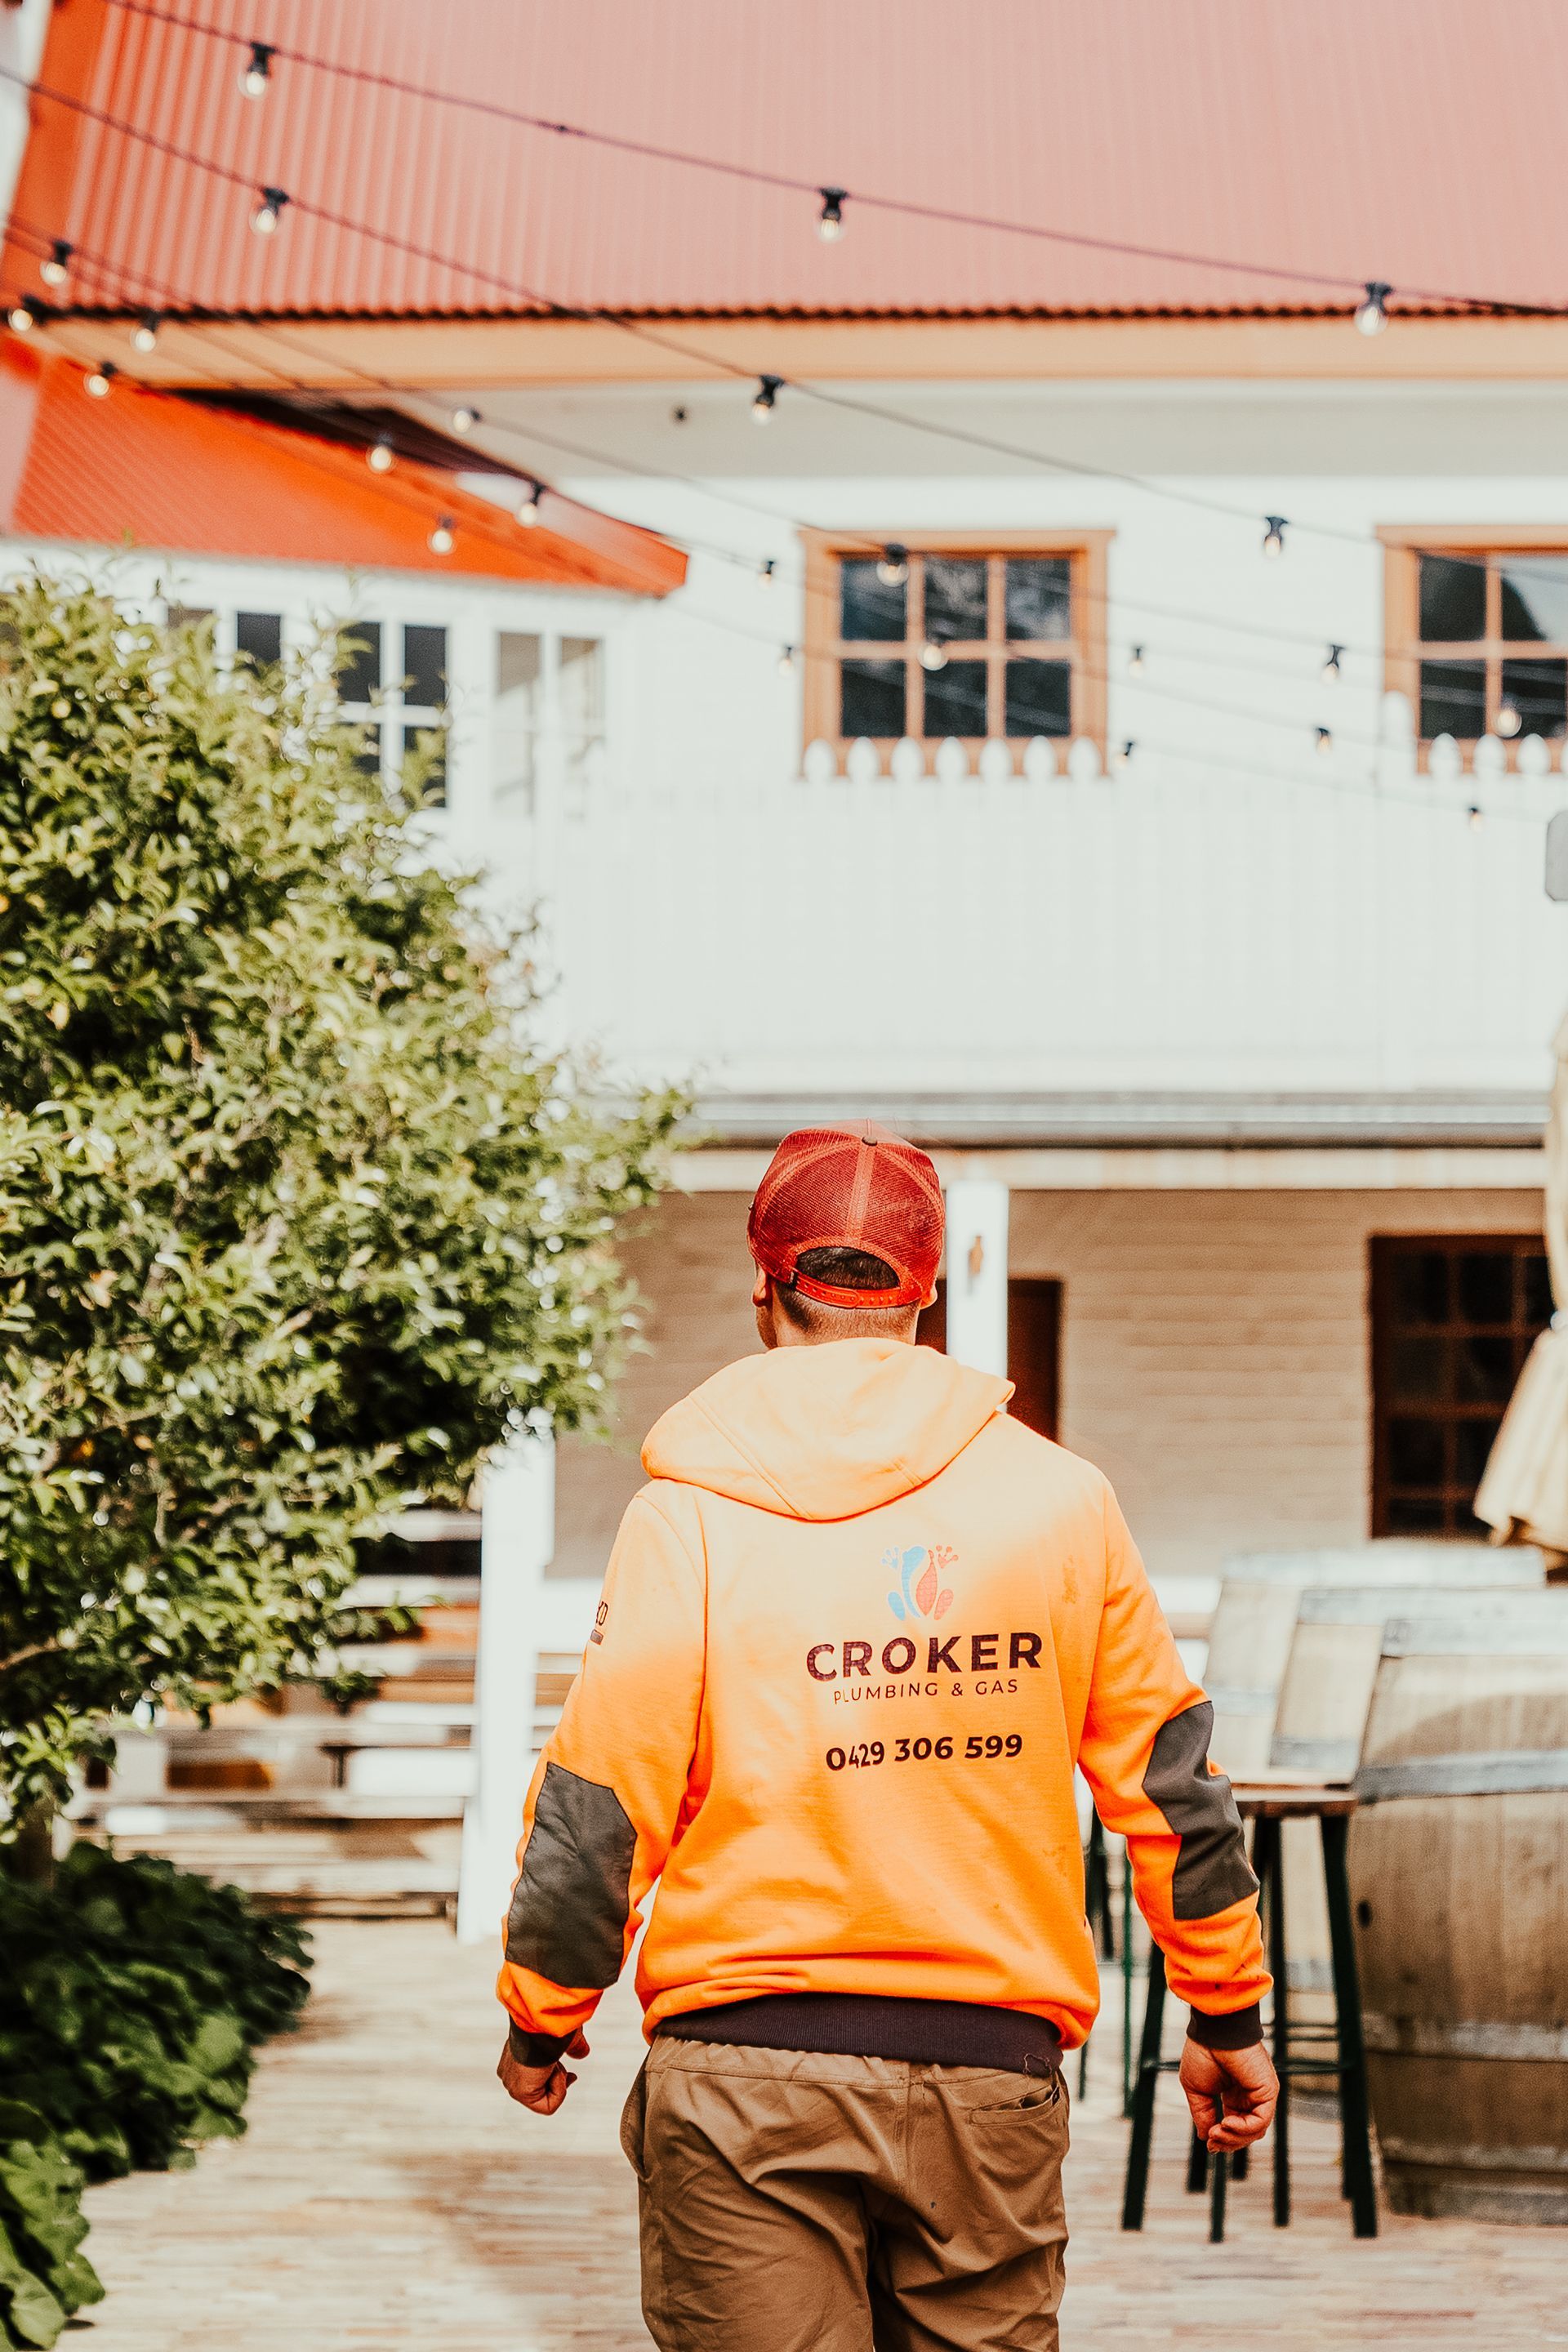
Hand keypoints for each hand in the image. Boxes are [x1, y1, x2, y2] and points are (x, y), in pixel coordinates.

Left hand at [497, 2029, 589, 2114]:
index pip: (535, 2077)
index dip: (557, 2077)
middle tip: (569, 2074)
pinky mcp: (520, 2093)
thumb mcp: (562, 2036)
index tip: (570, 2074)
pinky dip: (559, 2091)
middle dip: (558, 2082)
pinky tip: (554, 2070)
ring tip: (554, 2062)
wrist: (539, 2021)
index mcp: (514, 2057)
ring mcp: (513, 2084)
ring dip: (558, 2080)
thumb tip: (583, 2052)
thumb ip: (572, 2047)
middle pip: (539, 2090)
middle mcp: (509, 2072)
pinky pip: (547, 2106)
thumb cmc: (549, 2023)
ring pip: (545, 2098)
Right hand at [1179, 2039, 1278, 2153]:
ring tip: (1217, 2132)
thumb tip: (1205, 2137)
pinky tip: (1226, 2123)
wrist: (1213, 2031)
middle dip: (1228, 2142)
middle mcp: (1249, 2096)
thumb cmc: (1203, 2051)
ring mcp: (1260, 2094)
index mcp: (1234, 2094)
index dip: (1222, 2138)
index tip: (1208, 2142)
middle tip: (1212, 2142)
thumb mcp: (1196, 2089)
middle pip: (1246, 2133)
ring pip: (1255, 2131)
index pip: (1234, 2126)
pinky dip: (1243, 2129)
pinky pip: (1260, 2121)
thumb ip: (1202, 2113)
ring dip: (1235, 2138)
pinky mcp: (1268, 2091)